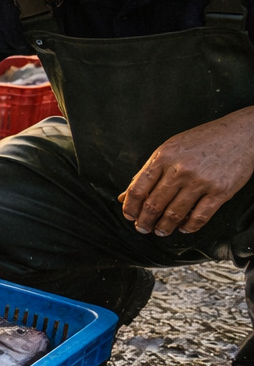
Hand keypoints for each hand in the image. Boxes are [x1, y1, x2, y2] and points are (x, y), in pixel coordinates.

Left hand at [118, 108, 253, 235]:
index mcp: (163, 157)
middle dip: (144, 222)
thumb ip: (147, 172)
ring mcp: (200, 181)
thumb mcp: (170, 149)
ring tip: (161, 231)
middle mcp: (179, 169)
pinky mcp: (220, 191)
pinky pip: (199, 216)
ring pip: (174, 214)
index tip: (129, 216)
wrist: (241, 134)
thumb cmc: (202, 141)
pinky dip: (189, 227)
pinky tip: (184, 228)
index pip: (137, 189)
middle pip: (153, 205)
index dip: (130, 207)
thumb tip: (124, 196)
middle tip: (143, 228)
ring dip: (164, 227)